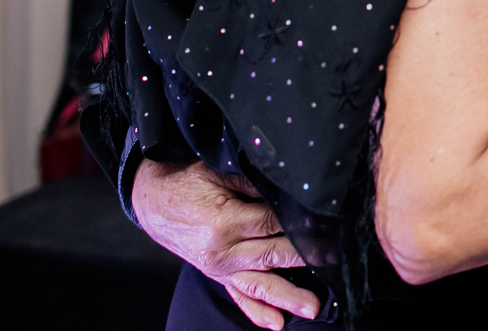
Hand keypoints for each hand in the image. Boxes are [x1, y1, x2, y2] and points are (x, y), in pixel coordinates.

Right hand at [132, 159, 319, 328]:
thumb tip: (289, 191)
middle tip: (336, 262)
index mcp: (225, 223)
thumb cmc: (186, 180)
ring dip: (288, 297)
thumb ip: (254, 184)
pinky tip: (277, 323)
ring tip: (313, 308)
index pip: (275, 224)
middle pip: (274, 256)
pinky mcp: (216, 275)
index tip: (330, 225)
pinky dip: (257, 311)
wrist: (151, 199)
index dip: (303, 223)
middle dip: (307, 259)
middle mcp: (223, 252)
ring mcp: (219, 268)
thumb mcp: (218, 172)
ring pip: (260, 284)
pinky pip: (239, 296)